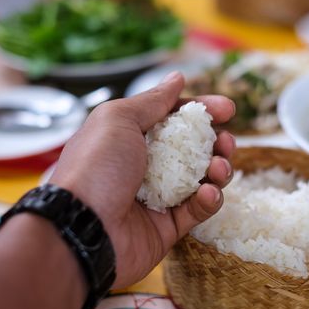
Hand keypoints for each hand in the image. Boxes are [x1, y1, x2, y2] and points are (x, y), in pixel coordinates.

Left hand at [49, 71, 235, 288]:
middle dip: (216, 142)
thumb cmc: (96, 167)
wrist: (81, 229)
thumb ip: (153, 101)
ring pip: (201, 178)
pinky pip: (197, 209)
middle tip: (227, 142)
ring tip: (220, 167)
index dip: (201, 111)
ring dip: (218, 169)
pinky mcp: (168, 226)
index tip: (227, 109)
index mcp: (131, 137)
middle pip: (193, 148)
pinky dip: (209, 200)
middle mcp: (145, 165)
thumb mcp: (119, 120)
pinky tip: (209, 193)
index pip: (174, 118)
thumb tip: (177, 78)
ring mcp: (158, 197)